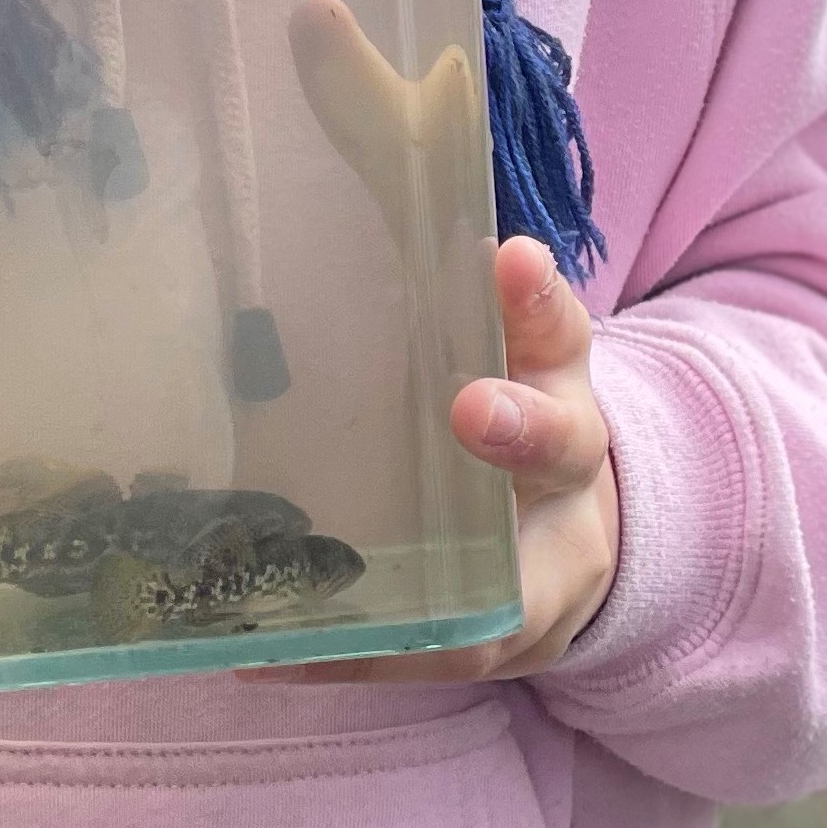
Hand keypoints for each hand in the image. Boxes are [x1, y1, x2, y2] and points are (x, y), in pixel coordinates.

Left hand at [249, 236, 618, 685]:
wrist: (563, 538)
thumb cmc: (505, 412)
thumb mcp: (499, 345)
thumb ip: (463, 287)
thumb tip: (390, 173)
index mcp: (560, 386)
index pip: (560, 331)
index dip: (538, 299)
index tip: (510, 256)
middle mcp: (564, 481)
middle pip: (563, 448)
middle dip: (521, 427)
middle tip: (473, 402)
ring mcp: (539, 578)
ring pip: (500, 594)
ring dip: (419, 598)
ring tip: (317, 601)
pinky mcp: (489, 641)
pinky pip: (427, 654)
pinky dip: (350, 653)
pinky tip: (262, 648)